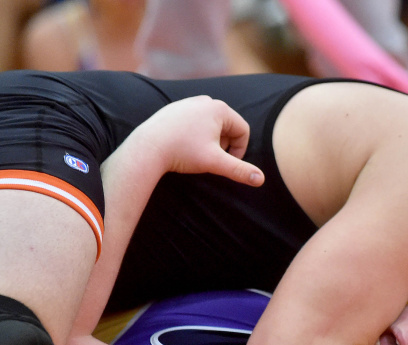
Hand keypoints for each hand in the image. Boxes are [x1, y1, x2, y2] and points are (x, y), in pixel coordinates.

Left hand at [137, 95, 264, 186]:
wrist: (147, 148)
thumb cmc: (182, 153)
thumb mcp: (215, 162)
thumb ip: (239, 170)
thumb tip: (260, 180)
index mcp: (220, 109)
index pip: (243, 130)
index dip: (240, 150)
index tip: (226, 163)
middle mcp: (206, 101)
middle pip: (228, 126)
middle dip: (224, 145)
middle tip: (209, 159)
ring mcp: (189, 103)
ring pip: (211, 125)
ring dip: (210, 141)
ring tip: (196, 154)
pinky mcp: (175, 109)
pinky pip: (194, 122)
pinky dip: (195, 136)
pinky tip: (183, 147)